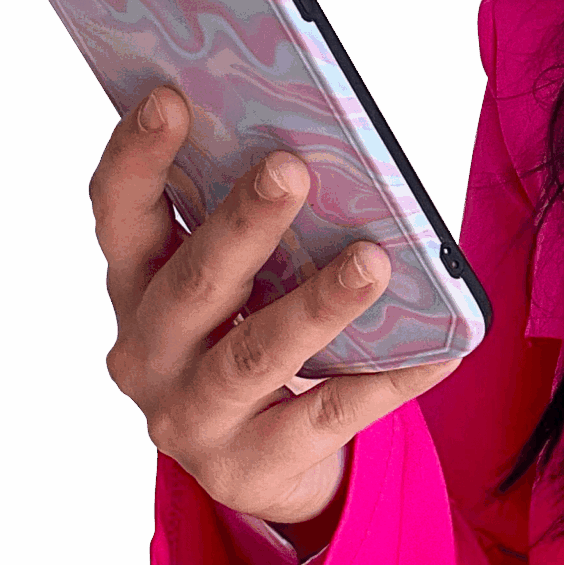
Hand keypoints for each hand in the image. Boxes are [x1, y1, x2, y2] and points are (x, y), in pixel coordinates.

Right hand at [92, 86, 461, 530]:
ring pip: (255, 354)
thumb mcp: (236, 285)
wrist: (256, 464)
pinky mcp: (251, 468)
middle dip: (243, 225)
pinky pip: (331, 415)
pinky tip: (442, 349)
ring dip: (316, 304)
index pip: (121, 217)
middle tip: (290, 166)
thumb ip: (252, 232)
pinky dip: (390, 381)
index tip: (171, 97)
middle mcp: (147, 355)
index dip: (138, 158)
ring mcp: (192, 419)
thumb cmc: (249, 335)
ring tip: (374, 260)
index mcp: (137, 289)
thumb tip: (317, 153)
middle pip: (194, 284)